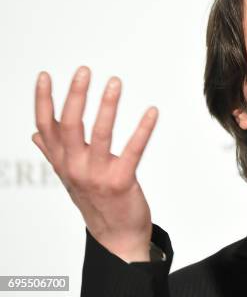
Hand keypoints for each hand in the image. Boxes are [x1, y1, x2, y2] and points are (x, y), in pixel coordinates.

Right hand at [32, 66, 156, 262]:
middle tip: (83, 71)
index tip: (44, 75)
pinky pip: (133, 150)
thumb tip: (36, 134)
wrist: (115, 233)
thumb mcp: (68, 175)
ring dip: (108, 106)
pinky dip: (143, 129)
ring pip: (100, 134)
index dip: (43, 100)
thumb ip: (54, 152)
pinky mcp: (121, 181)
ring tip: (115, 82)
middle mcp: (75, 167)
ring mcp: (97, 175)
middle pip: (70, 125)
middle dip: (75, 95)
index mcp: (62, 161)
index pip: (46, 126)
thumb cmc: (94, 198)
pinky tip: (152, 112)